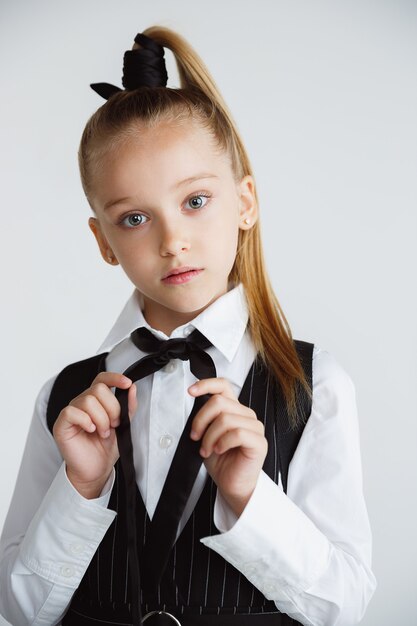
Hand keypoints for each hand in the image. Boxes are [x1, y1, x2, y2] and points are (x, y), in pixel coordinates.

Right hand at [53, 372, 136, 498]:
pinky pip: (72, 412)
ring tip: (103, 432)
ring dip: (101, 419)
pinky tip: (90, 430)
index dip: (114, 377)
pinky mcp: (61, 424)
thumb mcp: (124, 425)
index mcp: (97, 400)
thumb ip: (128, 407)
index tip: (127, 384)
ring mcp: (71, 412)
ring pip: (87, 400)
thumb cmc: (106, 448)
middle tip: (114, 425)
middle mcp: (82, 402)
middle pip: (98, 389)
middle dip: (112, 408)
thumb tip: (132, 388)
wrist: (96, 469)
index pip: (102, 378)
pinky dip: (85, 421)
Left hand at [189, 378, 266, 516]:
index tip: (190, 391)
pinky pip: (237, 433)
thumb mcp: (206, 434)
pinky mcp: (259, 442)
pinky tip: (219, 450)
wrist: (231, 485)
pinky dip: (223, 442)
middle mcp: (245, 414)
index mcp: (234, 409)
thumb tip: (194, 402)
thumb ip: (205, 417)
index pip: (223, 386)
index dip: (206, 384)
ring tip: (206, 449)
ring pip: (226, 419)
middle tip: (195, 437)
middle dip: (201, 420)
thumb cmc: (220, 460)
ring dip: (210, 436)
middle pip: (219, 402)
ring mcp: (254, 427)